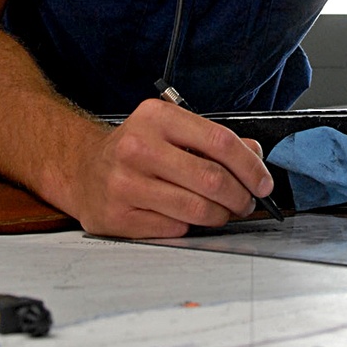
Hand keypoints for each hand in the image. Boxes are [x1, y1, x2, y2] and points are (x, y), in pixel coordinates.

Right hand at [58, 98, 274, 238]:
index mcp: (157, 117)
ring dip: (220, 216)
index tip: (263, 183)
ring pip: (196, 209)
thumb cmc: (136, 150)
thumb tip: (255, 157)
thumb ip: (214, 141)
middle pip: (212, 179)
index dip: (250, 167)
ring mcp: (125, 183)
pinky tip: (184, 217)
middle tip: (246, 203)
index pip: (220, 142)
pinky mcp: (118, 216)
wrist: (82, 169)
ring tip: (221, 212)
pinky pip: (173, 229)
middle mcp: (137, 147)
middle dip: (240, 197)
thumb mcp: (172, 131)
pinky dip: (188, 226)